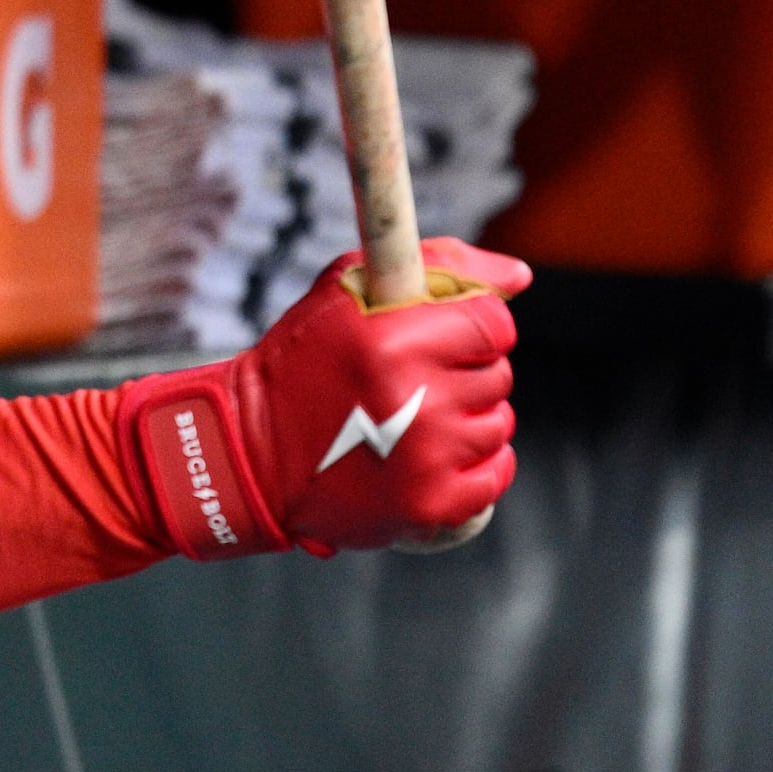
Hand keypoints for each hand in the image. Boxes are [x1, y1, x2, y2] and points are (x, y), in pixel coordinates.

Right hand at [115, 237, 527, 557]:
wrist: (252, 454)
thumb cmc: (303, 361)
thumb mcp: (348, 292)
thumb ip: (437, 265)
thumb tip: (520, 276)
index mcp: (394, 340)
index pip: (493, 322)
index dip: (472, 325)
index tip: (443, 336)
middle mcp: (417, 399)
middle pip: (498, 374)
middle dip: (464, 372)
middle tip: (415, 380)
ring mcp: (428, 458)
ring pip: (498, 424)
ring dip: (467, 419)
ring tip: (414, 420)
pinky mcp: (431, 506)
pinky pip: (494, 475)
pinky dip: (474, 466)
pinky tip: (432, 456)